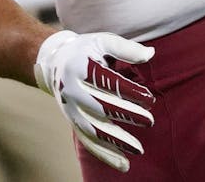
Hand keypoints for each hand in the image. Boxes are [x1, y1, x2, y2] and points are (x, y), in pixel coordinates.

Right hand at [34, 29, 155, 172]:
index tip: (149, 98)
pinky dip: (105, 154)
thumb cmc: (84, 50)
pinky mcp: (71, 121)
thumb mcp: (102, 41)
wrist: (53, 62)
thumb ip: (126, 48)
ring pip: (93, 129)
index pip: (108, 82)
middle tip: (149, 121)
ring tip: (138, 149)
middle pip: (101, 107)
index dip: (129, 91)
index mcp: (80, 67)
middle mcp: (72, 89)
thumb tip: (150, 54)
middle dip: (126, 115)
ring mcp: (70, 108)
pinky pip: (88, 141)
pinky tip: (123, 164)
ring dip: (116, 141)